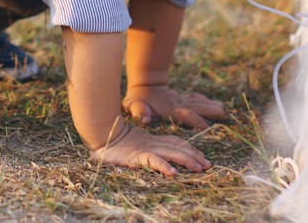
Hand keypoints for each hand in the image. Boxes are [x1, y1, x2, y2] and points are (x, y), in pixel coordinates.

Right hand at [89, 122, 210, 176]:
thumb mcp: (135, 146)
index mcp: (153, 140)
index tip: (203, 158)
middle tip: (208, 165)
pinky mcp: (136, 155)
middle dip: (195, 155)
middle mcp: (152, 142)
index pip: (176, 142)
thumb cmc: (114, 143)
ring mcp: (145, 148)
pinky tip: (173, 173)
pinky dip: (164, 166)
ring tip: (199, 168)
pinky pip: (153, 160)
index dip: (191, 149)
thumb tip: (161, 160)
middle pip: (178, 147)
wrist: (100, 135)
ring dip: (187, 160)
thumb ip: (146, 151)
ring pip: (171, 152)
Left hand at [123, 84, 225, 129]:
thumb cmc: (138, 99)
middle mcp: (179, 103)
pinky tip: (211, 102)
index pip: (186, 115)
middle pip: (197, 107)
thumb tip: (144, 118)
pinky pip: (195, 99)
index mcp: (170, 108)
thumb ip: (139, 111)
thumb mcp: (134, 105)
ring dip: (210, 105)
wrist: (143, 84)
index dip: (196, 120)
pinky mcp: (182, 98)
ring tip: (223, 110)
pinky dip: (204, 100)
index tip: (207, 126)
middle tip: (224, 114)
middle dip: (210, 111)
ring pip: (198, 102)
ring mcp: (181, 100)